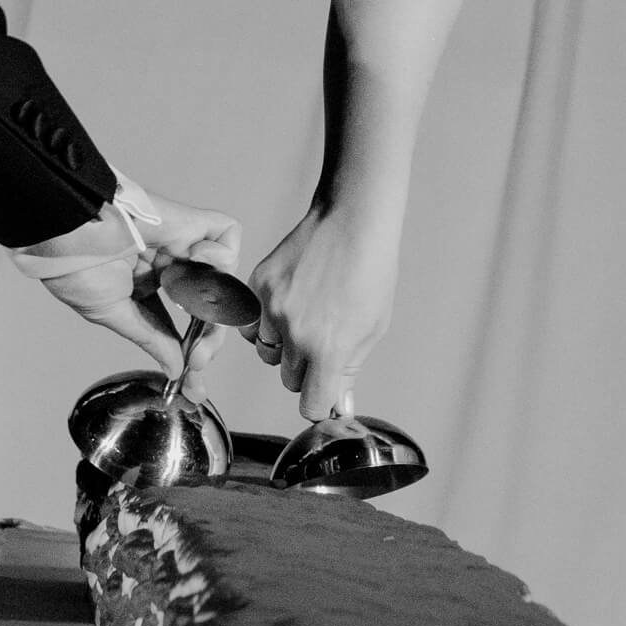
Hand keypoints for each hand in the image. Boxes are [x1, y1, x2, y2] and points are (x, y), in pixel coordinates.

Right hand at [16, 182, 241, 390]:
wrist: (70, 230)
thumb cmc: (76, 265)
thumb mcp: (114, 314)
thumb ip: (151, 338)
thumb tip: (176, 368)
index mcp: (146, 286)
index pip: (184, 325)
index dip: (194, 353)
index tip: (193, 382)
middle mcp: (169, 266)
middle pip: (211, 307)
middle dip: (210, 339)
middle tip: (198, 359)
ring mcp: (182, 244)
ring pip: (225, 276)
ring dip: (214, 301)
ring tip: (190, 307)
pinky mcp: (191, 223)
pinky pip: (228, 236)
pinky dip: (221, 254)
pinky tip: (193, 259)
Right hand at [249, 205, 399, 420]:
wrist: (352, 221)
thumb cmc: (371, 272)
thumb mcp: (373, 328)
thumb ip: (350, 370)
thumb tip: (339, 404)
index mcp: (329, 349)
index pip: (311, 405)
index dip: (320, 404)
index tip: (324, 395)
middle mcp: (295, 333)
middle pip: (289, 379)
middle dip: (304, 370)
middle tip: (322, 342)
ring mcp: (272, 308)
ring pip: (267, 352)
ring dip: (283, 345)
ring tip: (306, 317)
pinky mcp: (258, 285)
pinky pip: (252, 322)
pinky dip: (266, 320)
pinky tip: (288, 302)